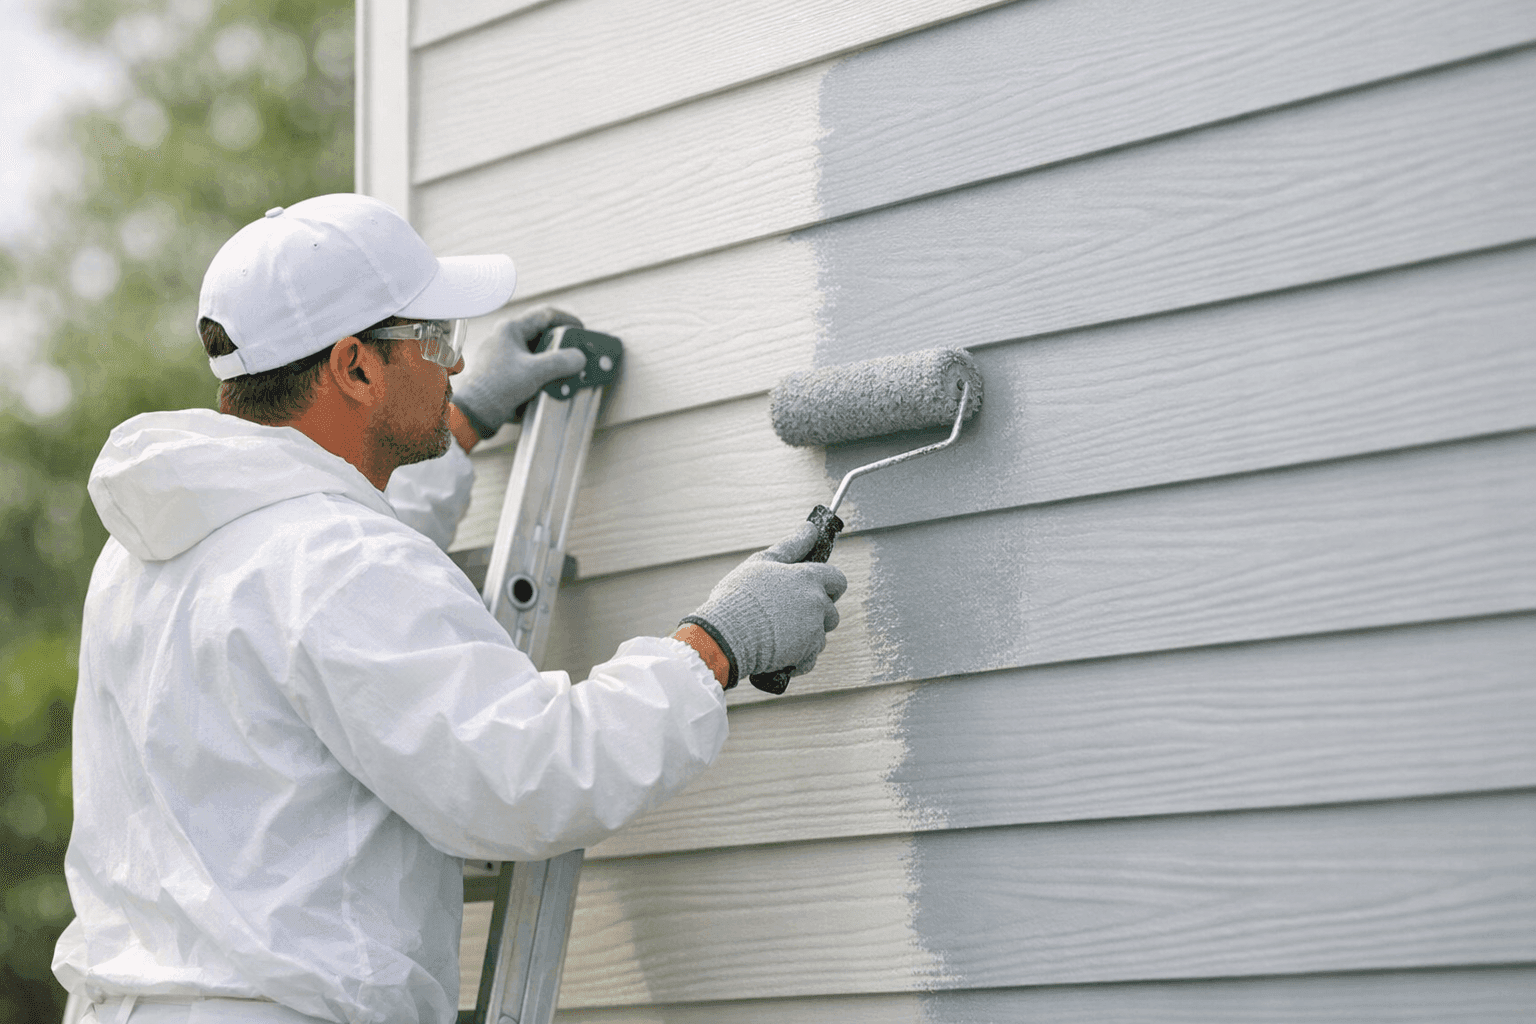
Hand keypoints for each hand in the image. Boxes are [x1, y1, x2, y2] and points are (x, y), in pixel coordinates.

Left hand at [451, 307, 588, 438]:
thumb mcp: (534, 373)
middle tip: (577, 354)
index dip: (568, 321)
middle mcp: (506, 338)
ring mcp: (504, 355)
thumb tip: (579, 358)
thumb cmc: (497, 388)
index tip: (582, 332)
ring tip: (567, 371)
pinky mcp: (504, 371)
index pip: (546, 315)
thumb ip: (560, 362)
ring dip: (554, 361)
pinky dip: (544, 372)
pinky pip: (530, 366)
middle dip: (562, 345)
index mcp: (511, 329)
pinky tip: (553, 383)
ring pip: (537, 351)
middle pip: (543, 334)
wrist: (475, 412)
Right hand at [680, 522, 847, 687]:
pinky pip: (809, 658)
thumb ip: (791, 546)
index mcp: (808, 577)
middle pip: (831, 611)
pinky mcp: (806, 654)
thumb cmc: (739, 596)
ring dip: (804, 638)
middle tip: (787, 616)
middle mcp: (816, 602)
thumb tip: (809, 528)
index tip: (814, 591)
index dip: (828, 586)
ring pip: (820, 636)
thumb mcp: (761, 562)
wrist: (725, 635)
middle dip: (816, 615)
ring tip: (775, 635)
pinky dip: (797, 659)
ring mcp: (814, 630)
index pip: (837, 579)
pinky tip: (776, 653)